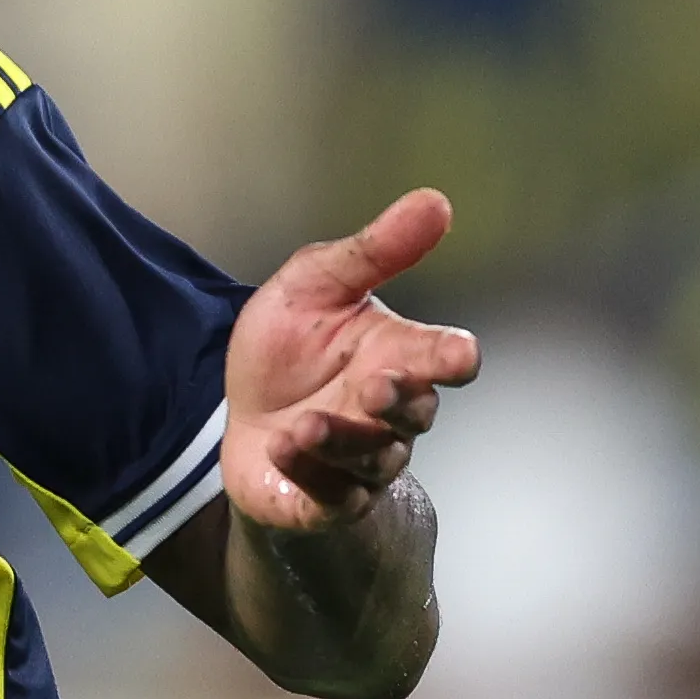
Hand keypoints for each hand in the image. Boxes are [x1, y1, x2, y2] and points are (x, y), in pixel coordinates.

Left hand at [221, 189, 481, 529]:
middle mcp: (391, 411)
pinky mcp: (329, 496)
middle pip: (415, 411)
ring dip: (343, 440)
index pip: (443, 357)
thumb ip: (376, 250)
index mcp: (398, 353)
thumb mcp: (317, 283)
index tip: (460, 354)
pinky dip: (307, 471)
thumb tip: (435, 202)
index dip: (452, 356)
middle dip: (398, 400)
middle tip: (375, 384)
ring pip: (373, 457)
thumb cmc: (290, 347)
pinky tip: (282, 447)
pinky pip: (331, 492)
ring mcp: (364, 459)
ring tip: (304, 424)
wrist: (239, 411)